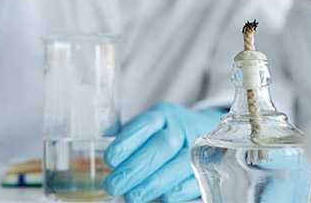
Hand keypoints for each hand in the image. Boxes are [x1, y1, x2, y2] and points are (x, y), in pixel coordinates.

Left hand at [104, 102, 221, 202]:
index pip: (145, 124)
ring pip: (179, 162)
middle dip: (136, 167)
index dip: (127, 141)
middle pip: (161, 145)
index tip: (109, 159)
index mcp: (162, 116)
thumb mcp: (150, 129)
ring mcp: (197, 147)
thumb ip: (130, 141)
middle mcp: (180, 129)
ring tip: (132, 197)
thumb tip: (100, 161)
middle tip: (114, 185)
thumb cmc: (166, 134)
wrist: (206, 130)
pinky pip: (197, 177)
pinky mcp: (210, 166)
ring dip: (155, 182)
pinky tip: (165, 198)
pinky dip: (181, 189)